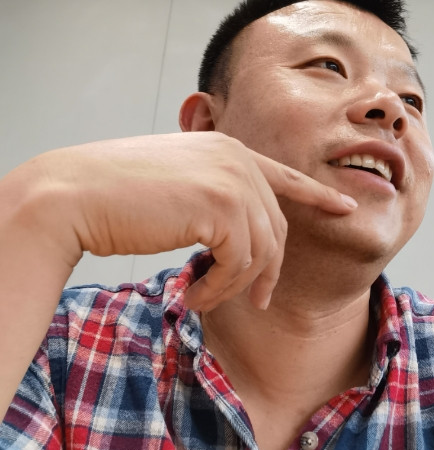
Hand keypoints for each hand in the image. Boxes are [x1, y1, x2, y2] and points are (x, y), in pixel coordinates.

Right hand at [35, 131, 356, 309]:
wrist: (73, 195)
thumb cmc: (117, 197)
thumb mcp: (178, 189)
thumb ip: (216, 201)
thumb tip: (241, 237)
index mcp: (228, 149)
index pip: (285, 176)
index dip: (317, 195)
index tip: (345, 207)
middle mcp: (237, 159)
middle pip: (275, 228)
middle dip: (268, 271)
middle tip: (256, 301)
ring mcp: (232, 179)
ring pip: (260, 251)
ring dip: (235, 286)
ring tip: (204, 298)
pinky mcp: (222, 206)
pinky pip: (240, 263)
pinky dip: (220, 288)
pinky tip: (193, 294)